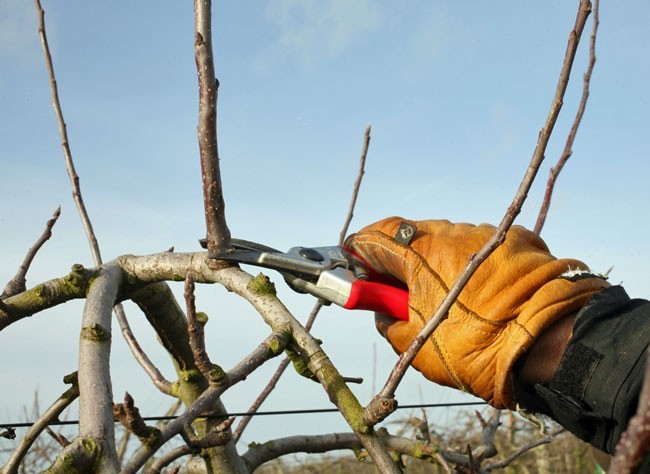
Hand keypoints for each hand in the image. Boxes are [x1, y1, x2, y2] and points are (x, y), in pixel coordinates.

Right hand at [344, 217, 608, 407]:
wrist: (547, 342)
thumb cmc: (473, 347)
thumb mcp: (414, 345)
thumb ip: (387, 322)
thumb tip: (384, 313)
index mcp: (420, 252)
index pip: (375, 235)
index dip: (360, 250)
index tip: (356, 267)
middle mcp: (452, 232)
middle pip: (411, 236)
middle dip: (398, 260)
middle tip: (396, 290)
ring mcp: (487, 234)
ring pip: (447, 241)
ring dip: (435, 262)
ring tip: (443, 297)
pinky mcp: (518, 241)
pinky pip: (480, 248)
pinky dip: (468, 265)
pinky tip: (476, 292)